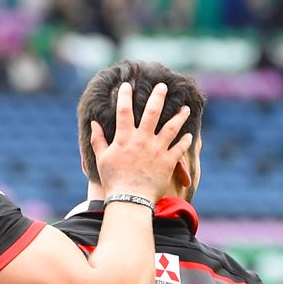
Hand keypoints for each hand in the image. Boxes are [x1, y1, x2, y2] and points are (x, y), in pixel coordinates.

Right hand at [90, 82, 191, 201]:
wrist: (130, 199)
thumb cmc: (113, 180)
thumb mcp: (102, 159)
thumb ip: (97, 140)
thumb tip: (94, 123)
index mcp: (125, 138)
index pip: (124, 111)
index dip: (125, 96)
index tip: (127, 85)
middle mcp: (143, 139)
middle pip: (153, 112)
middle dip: (158, 96)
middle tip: (163, 86)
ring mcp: (157, 150)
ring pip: (172, 127)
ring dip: (179, 116)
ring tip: (185, 108)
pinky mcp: (168, 162)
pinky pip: (179, 148)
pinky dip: (185, 141)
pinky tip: (189, 136)